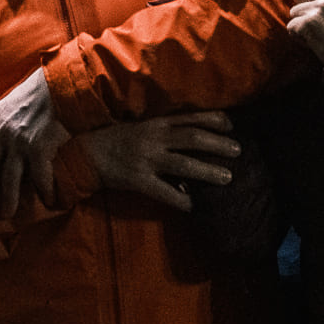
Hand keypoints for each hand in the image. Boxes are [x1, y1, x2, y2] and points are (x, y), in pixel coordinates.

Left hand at [0, 68, 66, 217]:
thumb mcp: (14, 99)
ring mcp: (20, 142)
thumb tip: (7, 123)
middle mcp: (2, 133)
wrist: (60, 84)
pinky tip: (48, 200)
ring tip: (7, 214)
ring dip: (8, 199)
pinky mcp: (39, 149)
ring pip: (9, 178)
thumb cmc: (42, 88)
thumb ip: (7, 115)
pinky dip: (45, 190)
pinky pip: (40, 176)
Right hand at [79, 112, 240, 212]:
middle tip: (238, 151)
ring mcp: (146, 160)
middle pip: (192, 139)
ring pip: (184, 164)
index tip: (232, 125)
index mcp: (155, 124)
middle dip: (218, 144)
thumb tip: (195, 137)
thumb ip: (164, 130)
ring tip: (228, 177)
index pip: (190, 118)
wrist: (85, 154)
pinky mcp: (138, 180)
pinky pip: (164, 192)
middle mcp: (153, 139)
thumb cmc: (115, 139)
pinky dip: (181, 199)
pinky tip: (195, 206)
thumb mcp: (141, 127)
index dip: (213, 120)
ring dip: (208, 170)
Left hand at [287, 0, 323, 60]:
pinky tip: (312, 42)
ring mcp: (319, 7)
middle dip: (303, 9)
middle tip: (316, 24)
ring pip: (294, 11)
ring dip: (301, 24)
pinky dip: (298, 36)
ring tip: (316, 34)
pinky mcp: (308, 22)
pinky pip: (291, 26)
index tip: (314, 2)